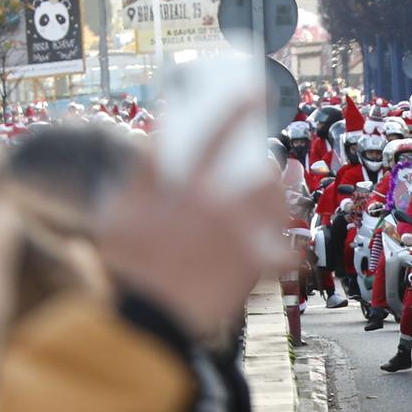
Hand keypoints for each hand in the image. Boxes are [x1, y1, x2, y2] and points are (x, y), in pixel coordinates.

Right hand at [96, 97, 278, 343]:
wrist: (141, 322)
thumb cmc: (123, 271)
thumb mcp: (117, 217)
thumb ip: (141, 180)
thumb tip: (158, 151)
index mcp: (174, 182)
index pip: (213, 131)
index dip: (241, 106)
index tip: (259, 90)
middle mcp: (210, 200)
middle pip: (258, 171)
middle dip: (270, 167)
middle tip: (275, 165)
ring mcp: (236, 233)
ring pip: (276, 203)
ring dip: (283, 198)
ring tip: (287, 194)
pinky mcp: (252, 267)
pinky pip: (287, 253)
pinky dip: (292, 253)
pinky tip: (295, 251)